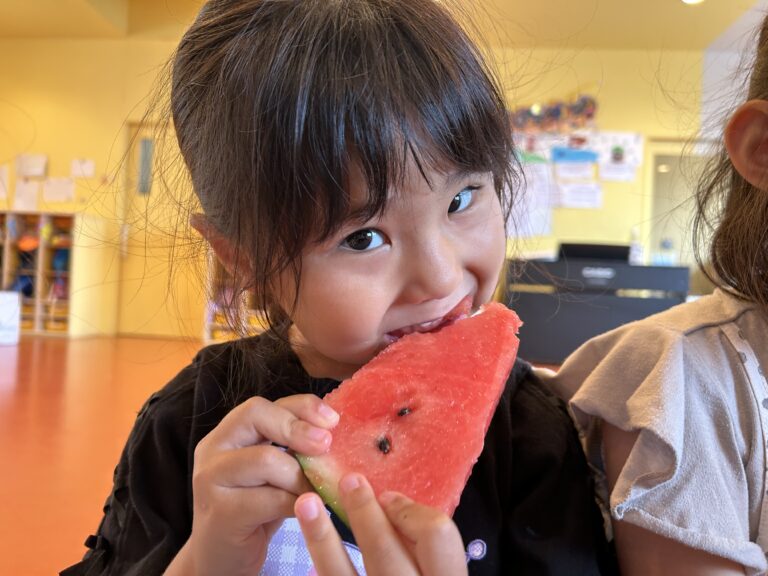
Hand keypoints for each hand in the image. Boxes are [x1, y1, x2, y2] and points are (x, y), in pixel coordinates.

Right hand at [166, 394, 338, 575]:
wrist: (221, 560)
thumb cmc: (255, 508)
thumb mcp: (273, 470)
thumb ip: (292, 445)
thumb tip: (336, 428)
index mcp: (227, 433)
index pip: (262, 404)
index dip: (300, 406)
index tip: (332, 420)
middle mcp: (213, 449)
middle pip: (256, 416)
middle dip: (298, 428)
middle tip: (326, 445)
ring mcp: (211, 480)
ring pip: (267, 459)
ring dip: (300, 475)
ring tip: (314, 490)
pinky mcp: (221, 512)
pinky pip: (270, 499)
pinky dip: (296, 503)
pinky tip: (307, 510)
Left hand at [295, 473, 467, 575]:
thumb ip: (426, 559)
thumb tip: (395, 510)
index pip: (439, 536)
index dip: (411, 511)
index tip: (390, 498)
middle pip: (386, 548)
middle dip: (364, 511)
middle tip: (348, 481)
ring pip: (341, 573)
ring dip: (320, 535)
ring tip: (306, 503)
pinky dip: (319, 568)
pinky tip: (309, 552)